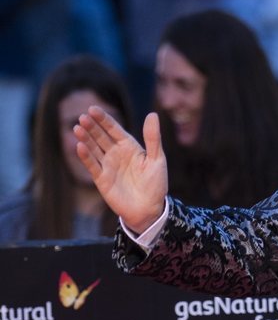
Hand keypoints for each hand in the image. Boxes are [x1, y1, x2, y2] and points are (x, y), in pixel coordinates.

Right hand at [74, 106, 168, 233]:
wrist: (150, 210)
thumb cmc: (156, 184)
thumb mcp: (157, 159)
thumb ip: (153, 138)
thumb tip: (153, 114)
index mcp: (129, 146)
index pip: (114, 129)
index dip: (103, 119)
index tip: (93, 109)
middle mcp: (116, 153)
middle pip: (101, 136)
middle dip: (92, 127)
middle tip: (83, 117)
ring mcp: (107, 165)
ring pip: (93, 148)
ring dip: (85, 139)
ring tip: (77, 128)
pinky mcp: (101, 179)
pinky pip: (92, 165)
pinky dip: (85, 156)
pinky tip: (79, 146)